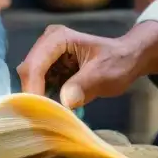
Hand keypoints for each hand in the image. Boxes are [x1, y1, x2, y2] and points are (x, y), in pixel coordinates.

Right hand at [17, 21, 157, 109]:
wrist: (129, 58)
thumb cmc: (118, 62)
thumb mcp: (104, 74)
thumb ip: (83, 85)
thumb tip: (65, 101)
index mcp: (58, 38)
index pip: (35, 65)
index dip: (34, 88)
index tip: (40, 112)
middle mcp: (47, 42)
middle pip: (28, 72)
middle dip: (34, 95)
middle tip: (44, 118)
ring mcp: (48, 55)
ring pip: (31, 80)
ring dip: (39, 98)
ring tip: (50, 116)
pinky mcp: (50, 67)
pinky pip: (40, 85)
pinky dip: (46, 98)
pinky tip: (56, 108)